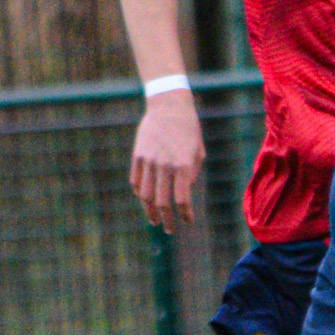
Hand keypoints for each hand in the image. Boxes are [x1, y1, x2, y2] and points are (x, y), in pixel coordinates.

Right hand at [129, 95, 204, 227]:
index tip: (187, 221)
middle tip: (170, 229)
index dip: (184, 214)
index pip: (182, 198)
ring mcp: (148, 161)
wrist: (169, 106)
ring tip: (155, 220)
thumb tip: (183, 192)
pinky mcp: (138, 155)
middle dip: (166, 219)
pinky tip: (145, 201)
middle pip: (161, 202)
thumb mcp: (198, 151)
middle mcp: (164, 165)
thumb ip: (192, 173)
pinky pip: (136, 181)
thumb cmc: (189, 129)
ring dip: (149, 211)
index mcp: (183, 165)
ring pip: (145, 195)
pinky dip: (140, 194)